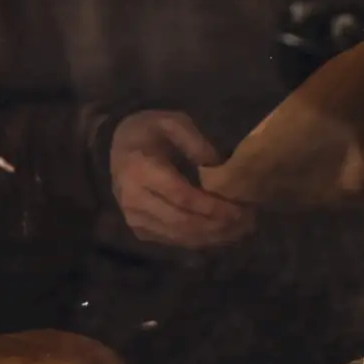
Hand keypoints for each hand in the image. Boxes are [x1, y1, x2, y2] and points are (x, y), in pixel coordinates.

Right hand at [108, 110, 255, 250]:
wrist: (114, 147)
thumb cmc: (148, 131)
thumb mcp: (173, 122)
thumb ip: (197, 143)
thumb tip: (221, 169)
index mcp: (141, 170)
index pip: (182, 197)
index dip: (214, 207)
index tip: (241, 210)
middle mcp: (134, 199)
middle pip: (184, 222)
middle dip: (219, 226)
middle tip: (249, 222)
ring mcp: (135, 218)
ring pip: (180, 236)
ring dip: (213, 237)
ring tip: (241, 230)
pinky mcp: (140, 230)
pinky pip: (174, 241)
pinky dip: (200, 240)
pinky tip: (221, 233)